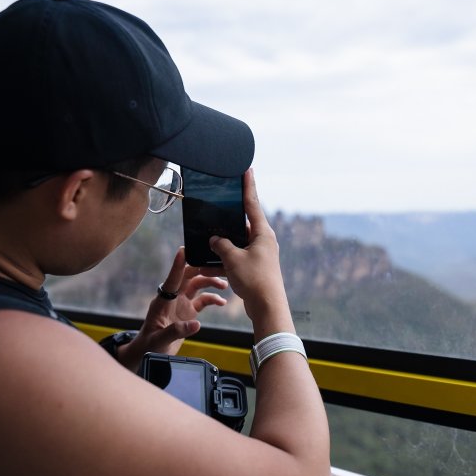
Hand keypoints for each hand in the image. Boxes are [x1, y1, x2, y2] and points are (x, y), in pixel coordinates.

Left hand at [117, 247, 227, 370]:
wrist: (148, 352)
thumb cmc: (149, 345)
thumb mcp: (159, 340)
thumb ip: (176, 331)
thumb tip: (196, 324)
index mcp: (163, 301)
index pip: (172, 280)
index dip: (178, 265)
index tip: (184, 250)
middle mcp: (173, 298)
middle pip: (188, 277)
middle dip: (202, 270)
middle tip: (217, 267)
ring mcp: (181, 303)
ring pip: (197, 285)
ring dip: (210, 282)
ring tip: (224, 285)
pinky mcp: (188, 311)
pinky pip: (203, 300)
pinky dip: (213, 299)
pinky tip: (222, 302)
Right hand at [209, 169, 294, 337]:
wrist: (267, 306)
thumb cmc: (255, 280)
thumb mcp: (233, 259)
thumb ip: (221, 245)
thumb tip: (215, 239)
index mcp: (263, 232)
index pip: (252, 203)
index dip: (248, 185)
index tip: (247, 169)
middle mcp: (263, 240)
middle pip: (244, 222)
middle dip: (230, 216)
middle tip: (219, 202)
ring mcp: (260, 253)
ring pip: (238, 241)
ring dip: (224, 241)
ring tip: (208, 235)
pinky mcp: (255, 266)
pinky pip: (237, 256)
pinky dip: (225, 257)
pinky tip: (209, 261)